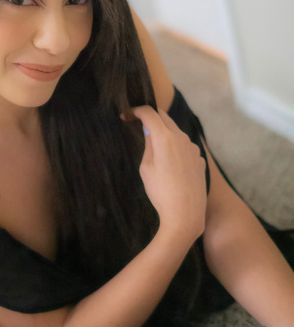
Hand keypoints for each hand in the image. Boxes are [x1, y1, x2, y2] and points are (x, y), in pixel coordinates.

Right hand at [127, 106, 206, 240]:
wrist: (185, 214)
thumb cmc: (160, 192)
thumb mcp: (146, 167)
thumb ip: (149, 145)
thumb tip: (150, 131)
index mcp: (165, 138)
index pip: (150, 113)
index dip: (136, 111)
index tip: (127, 115)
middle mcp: (182, 138)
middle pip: (165, 118)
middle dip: (151, 118)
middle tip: (138, 125)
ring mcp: (193, 148)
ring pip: (176, 132)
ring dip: (164, 133)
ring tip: (154, 149)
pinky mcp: (199, 159)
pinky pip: (185, 147)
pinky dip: (176, 147)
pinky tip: (171, 164)